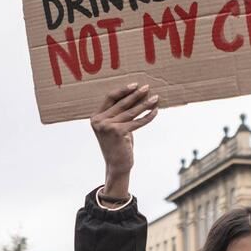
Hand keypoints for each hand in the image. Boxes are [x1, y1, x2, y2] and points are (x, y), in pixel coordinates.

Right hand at [91, 84, 157, 198]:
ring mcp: (107, 126)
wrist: (117, 165)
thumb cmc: (118, 144)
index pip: (110, 98)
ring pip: (130, 112)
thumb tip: (136, 95)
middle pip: (121, 103)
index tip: (135, 85)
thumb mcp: (115, 127)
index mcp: (95, 117)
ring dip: (144, 104)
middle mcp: (99, 121)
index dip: (123, 90)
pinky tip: (155, 111)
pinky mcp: (118, 132)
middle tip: (147, 87)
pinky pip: (136, 122)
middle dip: (136, 94)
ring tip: (155, 98)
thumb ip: (119, 113)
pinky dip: (147, 116)